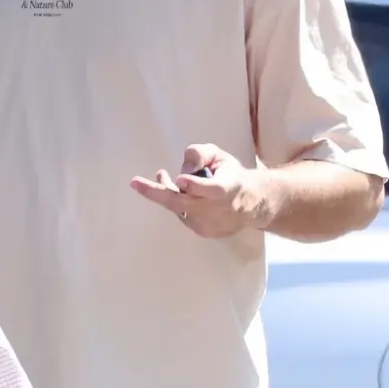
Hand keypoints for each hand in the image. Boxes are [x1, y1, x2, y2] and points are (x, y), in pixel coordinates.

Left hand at [130, 143, 266, 238]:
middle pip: (184, 204)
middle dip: (157, 193)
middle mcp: (219, 210)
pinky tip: (178, 190)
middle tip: (136, 183)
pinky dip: (176, 202)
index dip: (196, 186)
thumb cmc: (232, 176)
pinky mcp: (203, 232)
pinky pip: (182, 215)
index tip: (180, 180)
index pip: (213, 190)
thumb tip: (183, 170)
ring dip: (166, 192)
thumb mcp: (220, 156)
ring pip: (178, 208)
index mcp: (229, 188)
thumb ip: (201, 155)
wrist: (253, 205)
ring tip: (161, 175)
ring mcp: (210, 224)